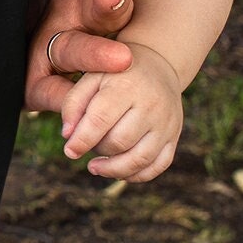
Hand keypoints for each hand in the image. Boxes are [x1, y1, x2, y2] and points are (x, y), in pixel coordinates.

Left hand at [59, 43, 184, 180]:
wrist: (157, 68)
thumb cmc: (115, 76)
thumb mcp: (91, 79)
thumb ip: (73, 104)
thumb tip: (67, 136)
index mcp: (126, 87)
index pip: (101, 120)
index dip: (82, 140)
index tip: (69, 151)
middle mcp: (151, 105)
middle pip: (120, 142)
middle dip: (97, 150)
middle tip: (86, 147)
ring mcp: (166, 123)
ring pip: (140, 158)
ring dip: (114, 169)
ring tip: (95, 167)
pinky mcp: (174, 136)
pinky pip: (159, 165)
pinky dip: (137, 175)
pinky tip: (119, 171)